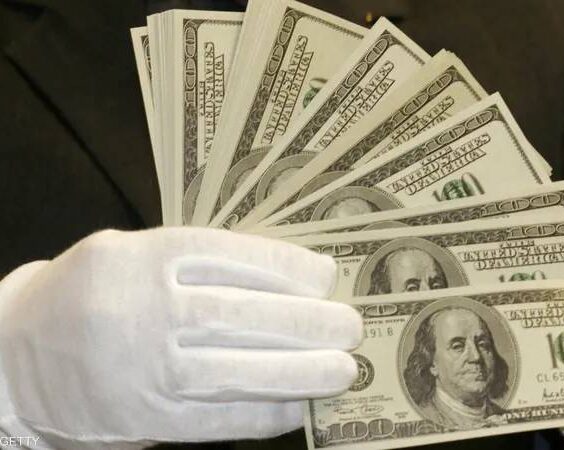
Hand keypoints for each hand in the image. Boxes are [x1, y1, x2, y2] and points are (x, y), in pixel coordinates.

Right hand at [0, 228, 361, 448]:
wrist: (18, 353)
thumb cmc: (94, 293)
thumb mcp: (132, 253)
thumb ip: (197, 260)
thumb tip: (288, 276)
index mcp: (143, 258)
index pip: (229, 257)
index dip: (286, 268)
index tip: (325, 276)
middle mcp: (144, 309)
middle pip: (240, 314)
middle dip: (306, 322)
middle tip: (350, 326)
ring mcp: (143, 366)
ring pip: (233, 368)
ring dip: (298, 371)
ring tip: (342, 367)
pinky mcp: (143, 414)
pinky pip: (214, 417)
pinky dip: (262, 412)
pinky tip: (298, 406)